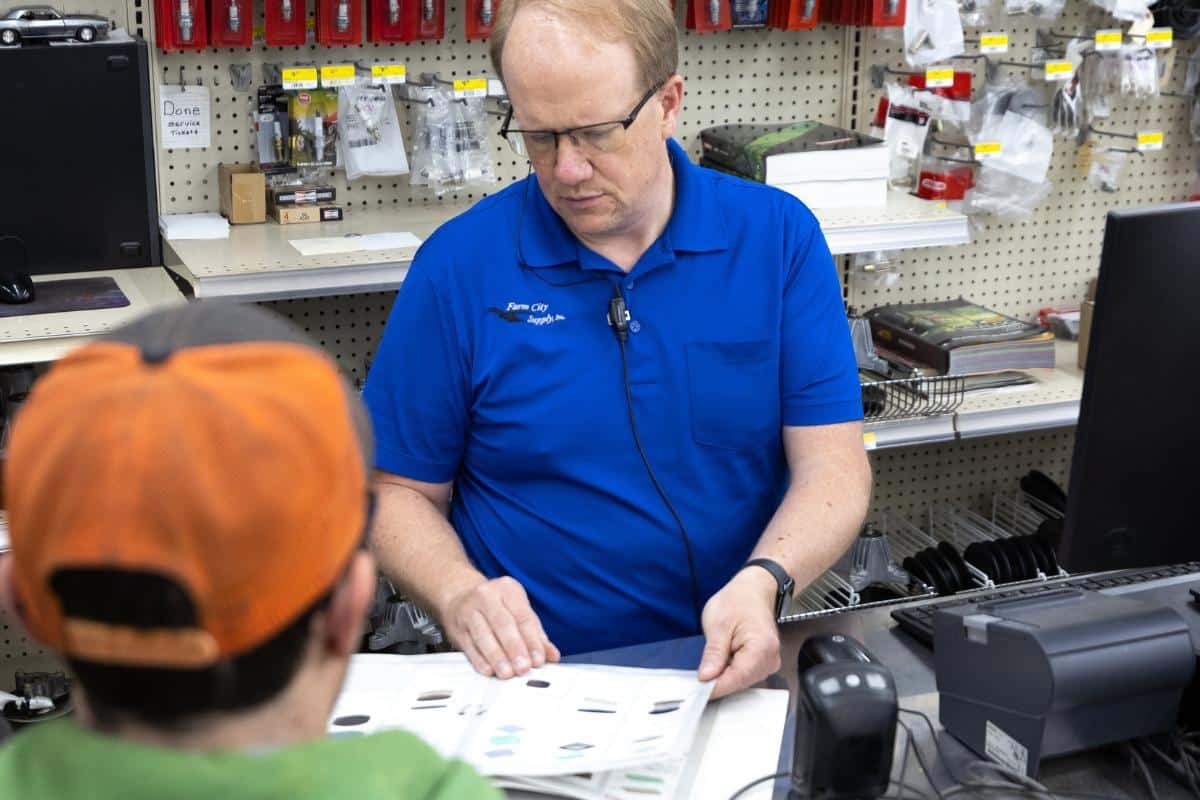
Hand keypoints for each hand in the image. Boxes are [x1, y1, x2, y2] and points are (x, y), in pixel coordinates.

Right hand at [438, 575, 560, 679]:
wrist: (459, 596)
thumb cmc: (495, 606)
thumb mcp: (518, 611)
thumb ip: (536, 634)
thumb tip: (552, 655)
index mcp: (508, 589)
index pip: (523, 617)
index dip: (532, 640)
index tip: (539, 659)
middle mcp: (487, 596)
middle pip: (503, 624)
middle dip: (514, 648)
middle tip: (523, 667)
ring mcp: (469, 611)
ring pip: (483, 635)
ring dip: (497, 657)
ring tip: (507, 673)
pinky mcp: (457, 627)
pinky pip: (469, 645)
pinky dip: (479, 660)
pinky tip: (488, 670)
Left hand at [697, 567, 781, 698]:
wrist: (753, 590)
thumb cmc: (738, 601)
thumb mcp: (718, 624)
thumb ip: (714, 652)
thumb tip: (706, 677)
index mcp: (762, 648)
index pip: (737, 678)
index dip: (716, 687)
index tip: (697, 693)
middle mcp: (770, 659)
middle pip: (741, 683)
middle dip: (719, 683)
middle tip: (696, 682)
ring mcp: (769, 662)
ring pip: (742, 682)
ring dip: (724, 679)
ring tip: (709, 666)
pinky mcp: (763, 663)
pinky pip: (744, 676)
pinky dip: (730, 673)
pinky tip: (719, 665)